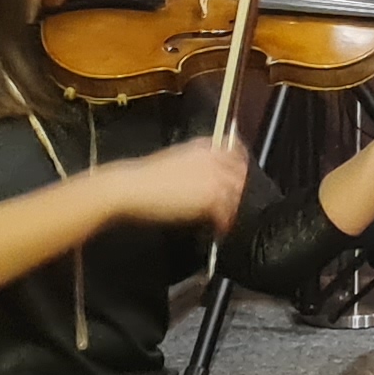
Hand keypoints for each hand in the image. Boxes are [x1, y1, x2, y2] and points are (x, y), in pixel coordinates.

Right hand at [111, 134, 248, 231]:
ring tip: (226, 218)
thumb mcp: (175, 158)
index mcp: (205, 146)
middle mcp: (214, 159)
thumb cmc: (145, 175)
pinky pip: (226, 213)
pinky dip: (224, 223)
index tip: (240, 175)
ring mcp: (215, 178)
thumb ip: (198, 162)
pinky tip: (219, 229)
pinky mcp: (211, 198)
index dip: (240, 164)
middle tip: (234, 203)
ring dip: (233, 207)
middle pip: (241, 174)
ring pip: (237, 194)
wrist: (132, 186)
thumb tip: (206, 174)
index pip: (236, 151)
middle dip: (240, 189)